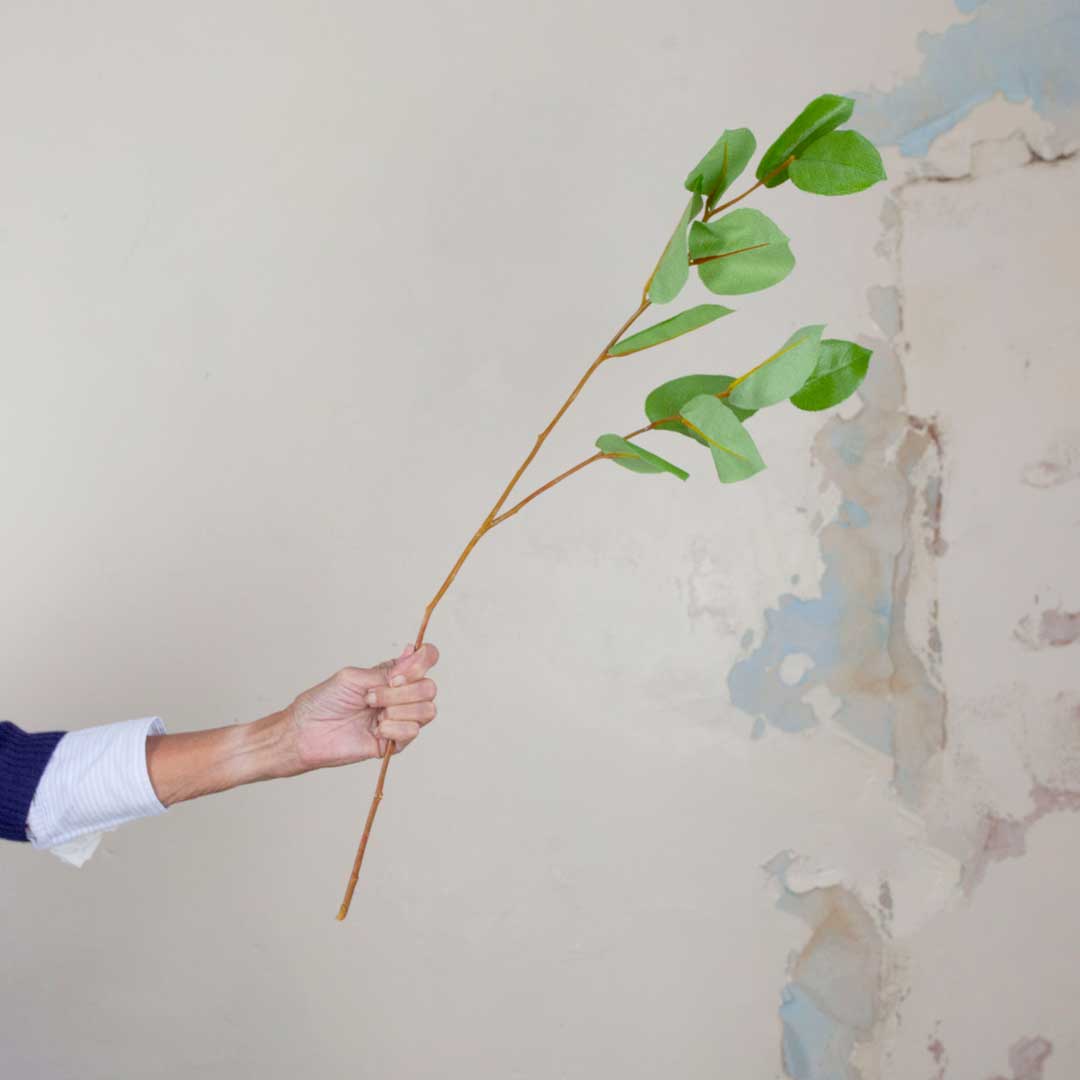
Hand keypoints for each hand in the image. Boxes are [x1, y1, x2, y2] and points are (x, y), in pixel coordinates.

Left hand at [284, 643, 439, 772]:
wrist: (306, 733)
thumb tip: (413, 654)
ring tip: (372, 712)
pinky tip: (376, 728)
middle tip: (372, 695)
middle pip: (430, 688)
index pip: (426, 659)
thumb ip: (386, 671)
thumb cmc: (323, 702)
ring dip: (397, 709)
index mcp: (392, 675)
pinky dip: (395, 728)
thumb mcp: (353, 677)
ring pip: (427, 710)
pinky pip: (412, 732)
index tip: (398, 674)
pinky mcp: (395, 743)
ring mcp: (399, 719)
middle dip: (402, 691)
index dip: (423, 662)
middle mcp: (401, 696)